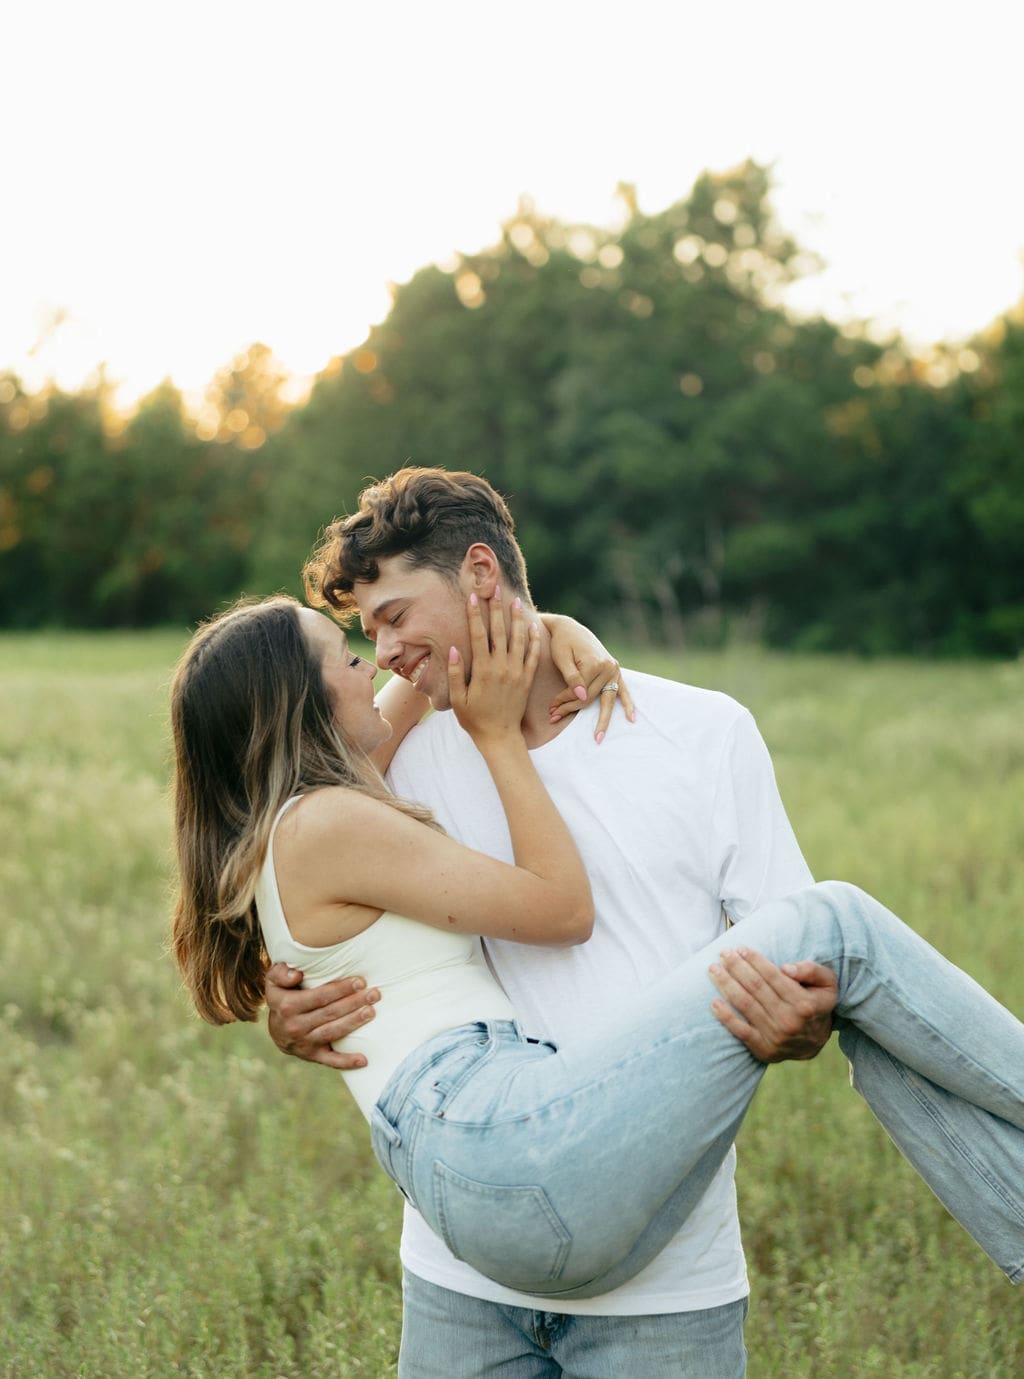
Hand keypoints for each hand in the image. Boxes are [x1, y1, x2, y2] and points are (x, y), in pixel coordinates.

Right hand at [265, 962, 380, 1069]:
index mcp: (287, 1006)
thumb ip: (280, 973)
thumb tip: (296, 975)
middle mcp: (295, 1026)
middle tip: (374, 994)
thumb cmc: (282, 996)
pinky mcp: (312, 1056)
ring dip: (354, 1022)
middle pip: (330, 1013)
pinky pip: (330, 1061)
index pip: (319, 996)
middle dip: (354, 1002)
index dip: (341, 989)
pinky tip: (364, 1060)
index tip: (360, 981)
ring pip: (333, 1032)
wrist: (276, 1029)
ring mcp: (304, 1043)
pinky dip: (347, 1062)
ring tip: (372, 1011)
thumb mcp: (274, 981)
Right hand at [448, 587, 539, 742]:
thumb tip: (454, 648)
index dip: (475, 614)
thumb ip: (456, 673)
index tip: (473, 597)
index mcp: (483, 670)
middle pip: (499, 631)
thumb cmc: (474, 719)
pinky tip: (533, 626)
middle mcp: (502, 668)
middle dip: (496, 608)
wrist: (500, 737)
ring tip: (515, 600)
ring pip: (518, 639)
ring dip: (516, 618)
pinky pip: (532, 655)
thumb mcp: (458, 699)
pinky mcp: (527, 679)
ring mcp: (517, 673)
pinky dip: (533, 639)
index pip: (479, 635)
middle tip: (495, 588)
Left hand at [543, 614, 633, 742]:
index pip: (578, 693)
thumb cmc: (561, 642)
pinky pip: (623, 691)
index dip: (562, 702)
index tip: (550, 709)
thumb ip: (571, 678)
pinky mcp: (615, 671)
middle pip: (590, 698)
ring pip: (605, 700)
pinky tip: (631, 718)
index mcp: (594, 664)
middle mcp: (608, 667)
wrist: (569, 628)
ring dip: (601, 719)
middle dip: (571, 709)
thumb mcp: (562, 658)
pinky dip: (627, 704)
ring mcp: (614, 670)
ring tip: (598, 738)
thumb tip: (582, 697)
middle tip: (554, 718)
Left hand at [709, 946, 835, 1062]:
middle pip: (756, 987)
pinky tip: (714, 1003)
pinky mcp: (763, 1048)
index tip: (740, 948)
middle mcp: (789, 1020)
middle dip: (736, 967)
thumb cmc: (817, 1003)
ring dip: (726, 985)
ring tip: (714, 970)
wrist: (814, 1043)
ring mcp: (775, 1036)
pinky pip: (740, 1031)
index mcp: (804, 1003)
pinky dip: (726, 1017)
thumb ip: (811, 970)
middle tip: (723, 953)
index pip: (773, 976)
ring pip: (745, 1005)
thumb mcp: (826, 984)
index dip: (754, 960)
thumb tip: (786, 968)